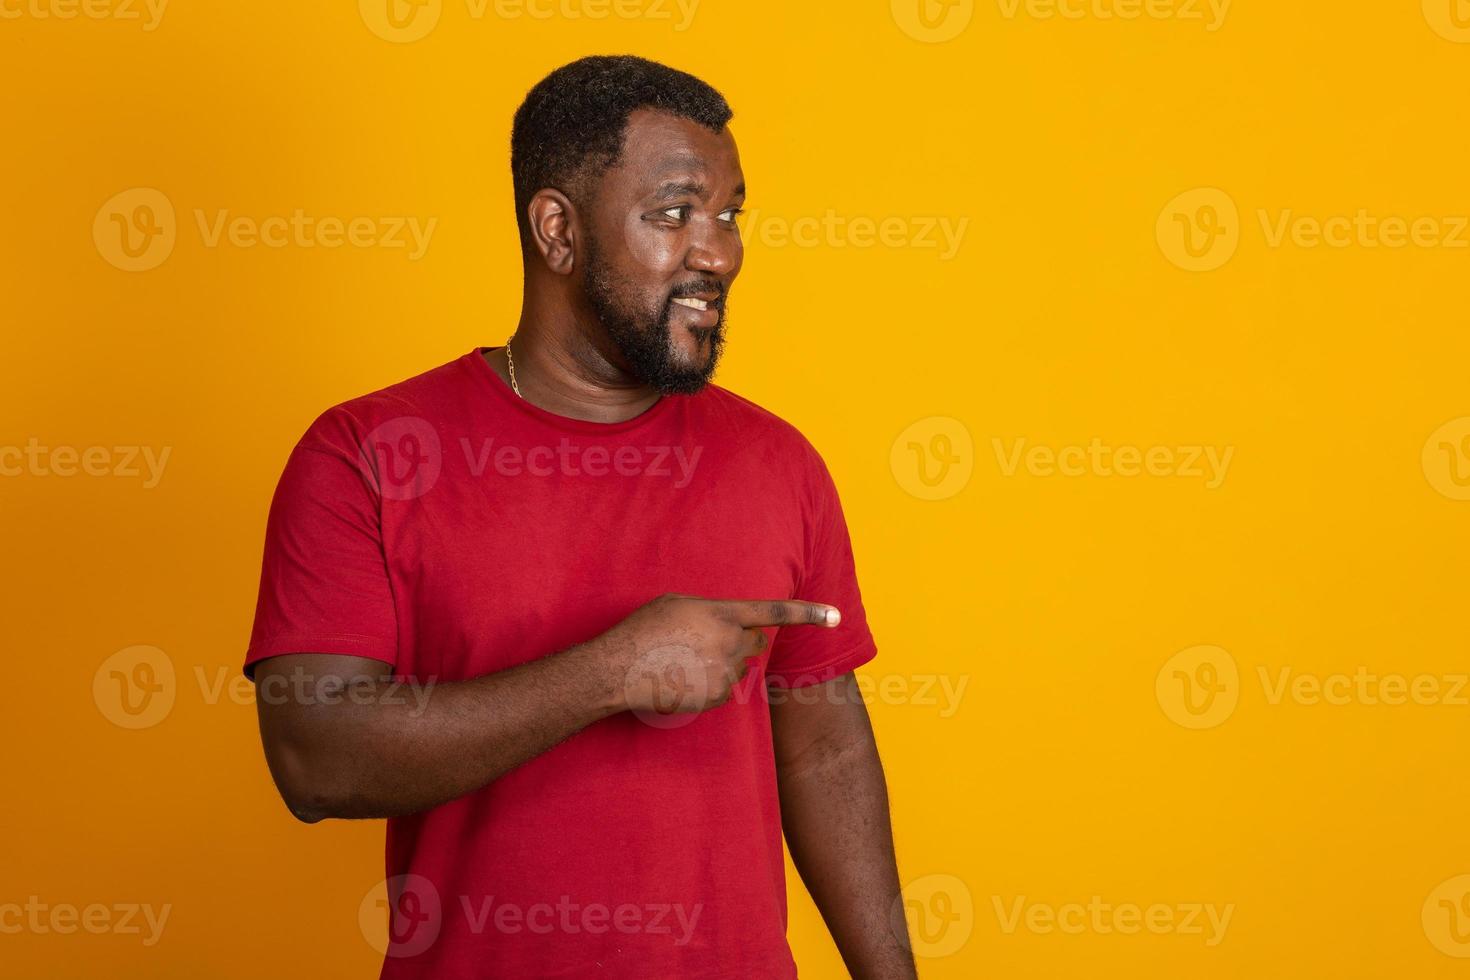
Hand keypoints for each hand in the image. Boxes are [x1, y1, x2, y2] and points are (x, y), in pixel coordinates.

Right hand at [599, 594, 840, 717]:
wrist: (621, 668)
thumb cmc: (643, 630)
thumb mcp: (675, 604)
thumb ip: (708, 610)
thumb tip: (723, 621)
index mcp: (722, 613)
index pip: (775, 612)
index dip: (808, 613)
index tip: (834, 616)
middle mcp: (730, 641)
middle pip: (757, 643)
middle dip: (745, 642)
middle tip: (712, 643)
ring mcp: (725, 671)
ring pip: (738, 667)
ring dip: (721, 664)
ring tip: (684, 661)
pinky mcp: (717, 696)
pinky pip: (724, 690)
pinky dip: (709, 686)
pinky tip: (683, 679)